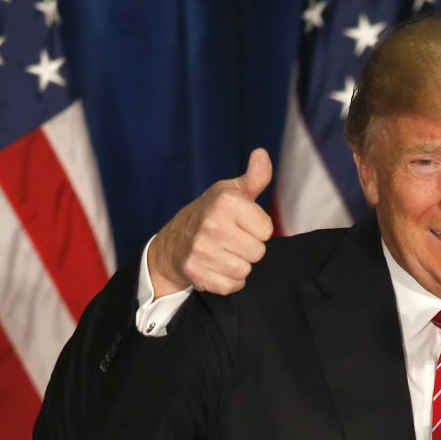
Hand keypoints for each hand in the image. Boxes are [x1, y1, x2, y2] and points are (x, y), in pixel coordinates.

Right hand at [148, 148, 273, 296]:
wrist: (173, 243)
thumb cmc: (210, 214)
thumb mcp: (231, 192)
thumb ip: (254, 177)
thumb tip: (262, 154)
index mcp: (226, 202)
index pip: (267, 230)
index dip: (257, 229)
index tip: (241, 224)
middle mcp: (212, 224)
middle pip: (258, 252)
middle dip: (249, 249)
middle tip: (231, 241)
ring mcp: (201, 250)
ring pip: (245, 270)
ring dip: (238, 266)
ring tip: (223, 253)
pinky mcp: (195, 272)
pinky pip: (231, 286)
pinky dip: (228, 281)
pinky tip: (217, 268)